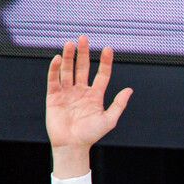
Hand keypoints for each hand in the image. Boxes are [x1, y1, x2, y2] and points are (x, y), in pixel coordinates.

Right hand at [46, 35, 132, 175]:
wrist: (72, 145)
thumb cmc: (91, 135)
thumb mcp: (109, 120)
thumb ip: (118, 104)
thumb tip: (130, 89)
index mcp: (95, 95)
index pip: (102, 74)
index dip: (105, 62)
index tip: (108, 49)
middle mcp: (81, 91)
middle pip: (83, 67)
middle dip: (83, 53)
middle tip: (84, 38)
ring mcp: (67, 92)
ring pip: (68, 70)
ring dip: (68, 57)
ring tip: (70, 43)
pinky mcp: (53, 95)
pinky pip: (54, 79)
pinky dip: (55, 69)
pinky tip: (58, 58)